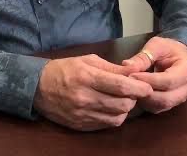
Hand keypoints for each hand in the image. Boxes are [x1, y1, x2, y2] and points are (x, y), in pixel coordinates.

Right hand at [33, 54, 152, 130]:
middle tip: (133, 91)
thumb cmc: (65, 69)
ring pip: (117, 117)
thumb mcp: (88, 61)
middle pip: (122, 104)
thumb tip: (135, 70)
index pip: (121, 86)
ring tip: (122, 99)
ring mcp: (83, 114)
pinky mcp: (81, 125)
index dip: (139, 88)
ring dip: (125, 109)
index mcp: (87, 77)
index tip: (148, 87)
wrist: (38, 87)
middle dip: (133, 98)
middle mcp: (85, 98)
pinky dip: (114, 117)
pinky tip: (111, 108)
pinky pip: (106, 125)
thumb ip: (113, 67)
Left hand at [122, 36, 186, 113]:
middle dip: (145, 92)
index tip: (131, 76)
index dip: (148, 80)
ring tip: (131, 87)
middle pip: (166, 98)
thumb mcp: (156, 45)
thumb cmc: (169, 49)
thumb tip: (127, 66)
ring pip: (161, 105)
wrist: (180, 56)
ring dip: (144, 98)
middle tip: (128, 84)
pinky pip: (158, 108)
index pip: (168, 81)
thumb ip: (143, 56)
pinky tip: (137, 92)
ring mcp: (182, 98)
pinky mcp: (173, 104)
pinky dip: (145, 102)